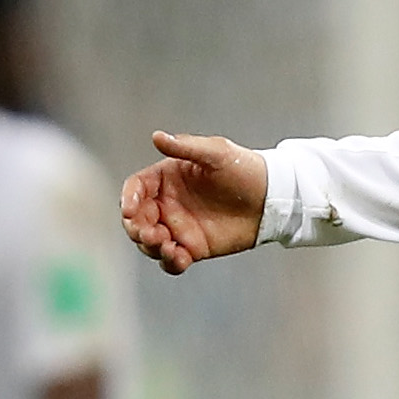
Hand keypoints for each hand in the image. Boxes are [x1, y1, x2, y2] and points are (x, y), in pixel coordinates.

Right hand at [119, 132, 270, 274]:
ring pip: (150, 242)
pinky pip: (172, 260)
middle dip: (136, 229)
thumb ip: (186, 147)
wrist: (271, 198)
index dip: (128, 199)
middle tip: (149, 234)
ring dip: (151, 247)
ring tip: (167, 246)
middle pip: (137, 220)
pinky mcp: (192, 248)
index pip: (136, 188)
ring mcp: (178, 227)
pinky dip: (169, 262)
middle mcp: (167, 203)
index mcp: (166, 178)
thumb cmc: (244, 169)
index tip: (129, 211)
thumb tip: (157, 137)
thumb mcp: (216, 153)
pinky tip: (180, 258)